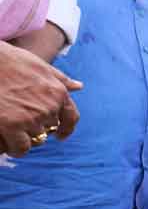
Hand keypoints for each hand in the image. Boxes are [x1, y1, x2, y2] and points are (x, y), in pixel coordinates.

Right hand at [0, 42, 80, 156]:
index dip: (66, 128)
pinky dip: (15, 148)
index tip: (60, 136)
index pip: (71, 117)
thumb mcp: (39, 65)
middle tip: (19, 120)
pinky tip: (8, 143)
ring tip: (11, 130)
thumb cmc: (9, 60)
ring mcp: (32, 118)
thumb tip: (78, 86)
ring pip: (36, 139)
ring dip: (25, 137)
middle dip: (36, 126)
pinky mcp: (12, 127)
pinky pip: (21, 148)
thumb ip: (59, 79)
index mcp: (58, 92)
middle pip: (49, 128)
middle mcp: (49, 107)